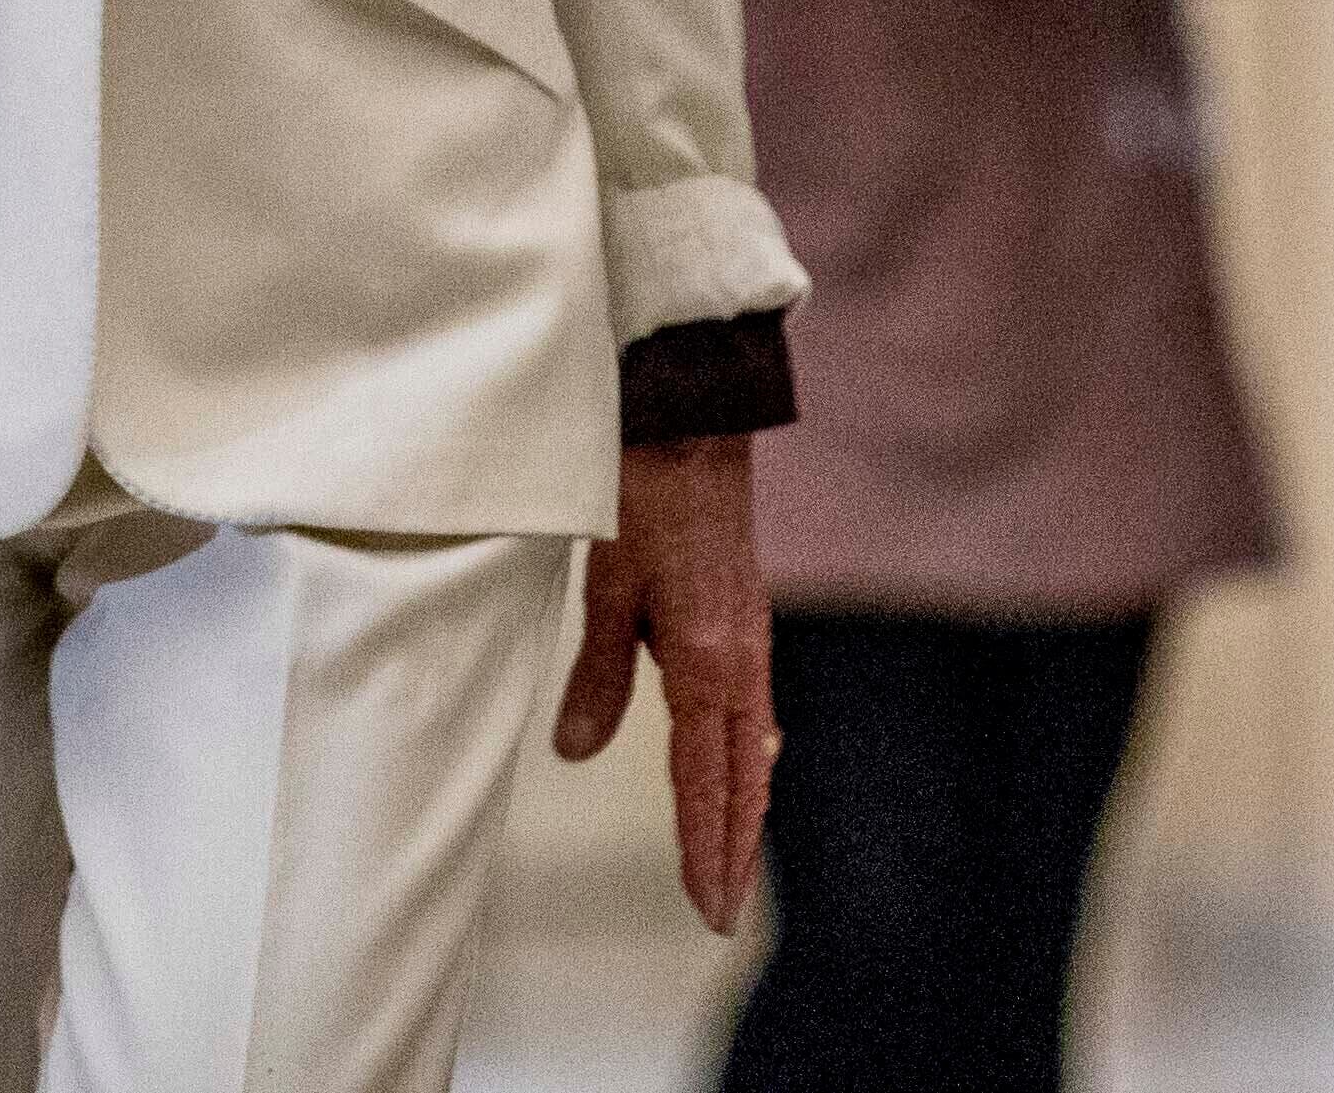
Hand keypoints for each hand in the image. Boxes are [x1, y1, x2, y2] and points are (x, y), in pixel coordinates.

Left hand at [552, 435, 772, 937]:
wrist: (690, 419)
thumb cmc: (640, 490)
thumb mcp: (606, 582)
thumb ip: (599, 673)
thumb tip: (579, 752)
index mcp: (709, 659)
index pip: (706, 778)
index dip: (704, 845)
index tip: (706, 905)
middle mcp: (742, 659)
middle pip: (743, 777)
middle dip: (731, 847)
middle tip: (719, 913)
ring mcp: (751, 639)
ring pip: (753, 747)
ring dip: (742, 808)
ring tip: (727, 863)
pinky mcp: (745, 620)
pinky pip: (753, 709)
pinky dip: (746, 757)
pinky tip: (742, 769)